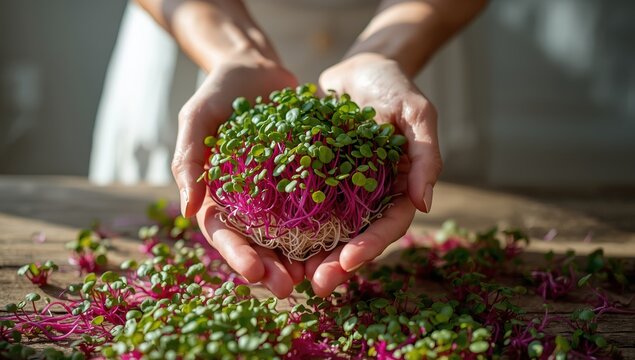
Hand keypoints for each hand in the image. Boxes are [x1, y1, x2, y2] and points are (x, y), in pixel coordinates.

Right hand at [173, 57, 303, 297]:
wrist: (256, 68)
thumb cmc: (219, 91)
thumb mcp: (197, 118)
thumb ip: (189, 160)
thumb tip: (187, 209)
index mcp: (218, 195)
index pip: (223, 233)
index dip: (237, 256)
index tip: (254, 274)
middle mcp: (249, 202)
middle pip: (258, 244)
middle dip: (272, 269)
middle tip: (290, 289)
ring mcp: (279, 194)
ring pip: (289, 235)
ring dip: (301, 259)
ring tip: (318, 277)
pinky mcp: (306, 179)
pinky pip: (317, 206)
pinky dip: (327, 227)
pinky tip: (342, 242)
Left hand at [307, 53, 442, 296]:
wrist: (358, 67)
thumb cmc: (393, 85)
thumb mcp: (416, 113)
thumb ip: (425, 155)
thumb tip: (426, 204)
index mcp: (400, 187)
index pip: (390, 224)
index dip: (371, 246)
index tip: (349, 262)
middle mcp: (371, 196)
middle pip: (357, 237)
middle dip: (337, 263)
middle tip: (314, 285)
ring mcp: (343, 190)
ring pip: (328, 230)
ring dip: (311, 255)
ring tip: (290, 275)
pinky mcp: (316, 178)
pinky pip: (303, 205)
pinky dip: (290, 225)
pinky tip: (270, 241)